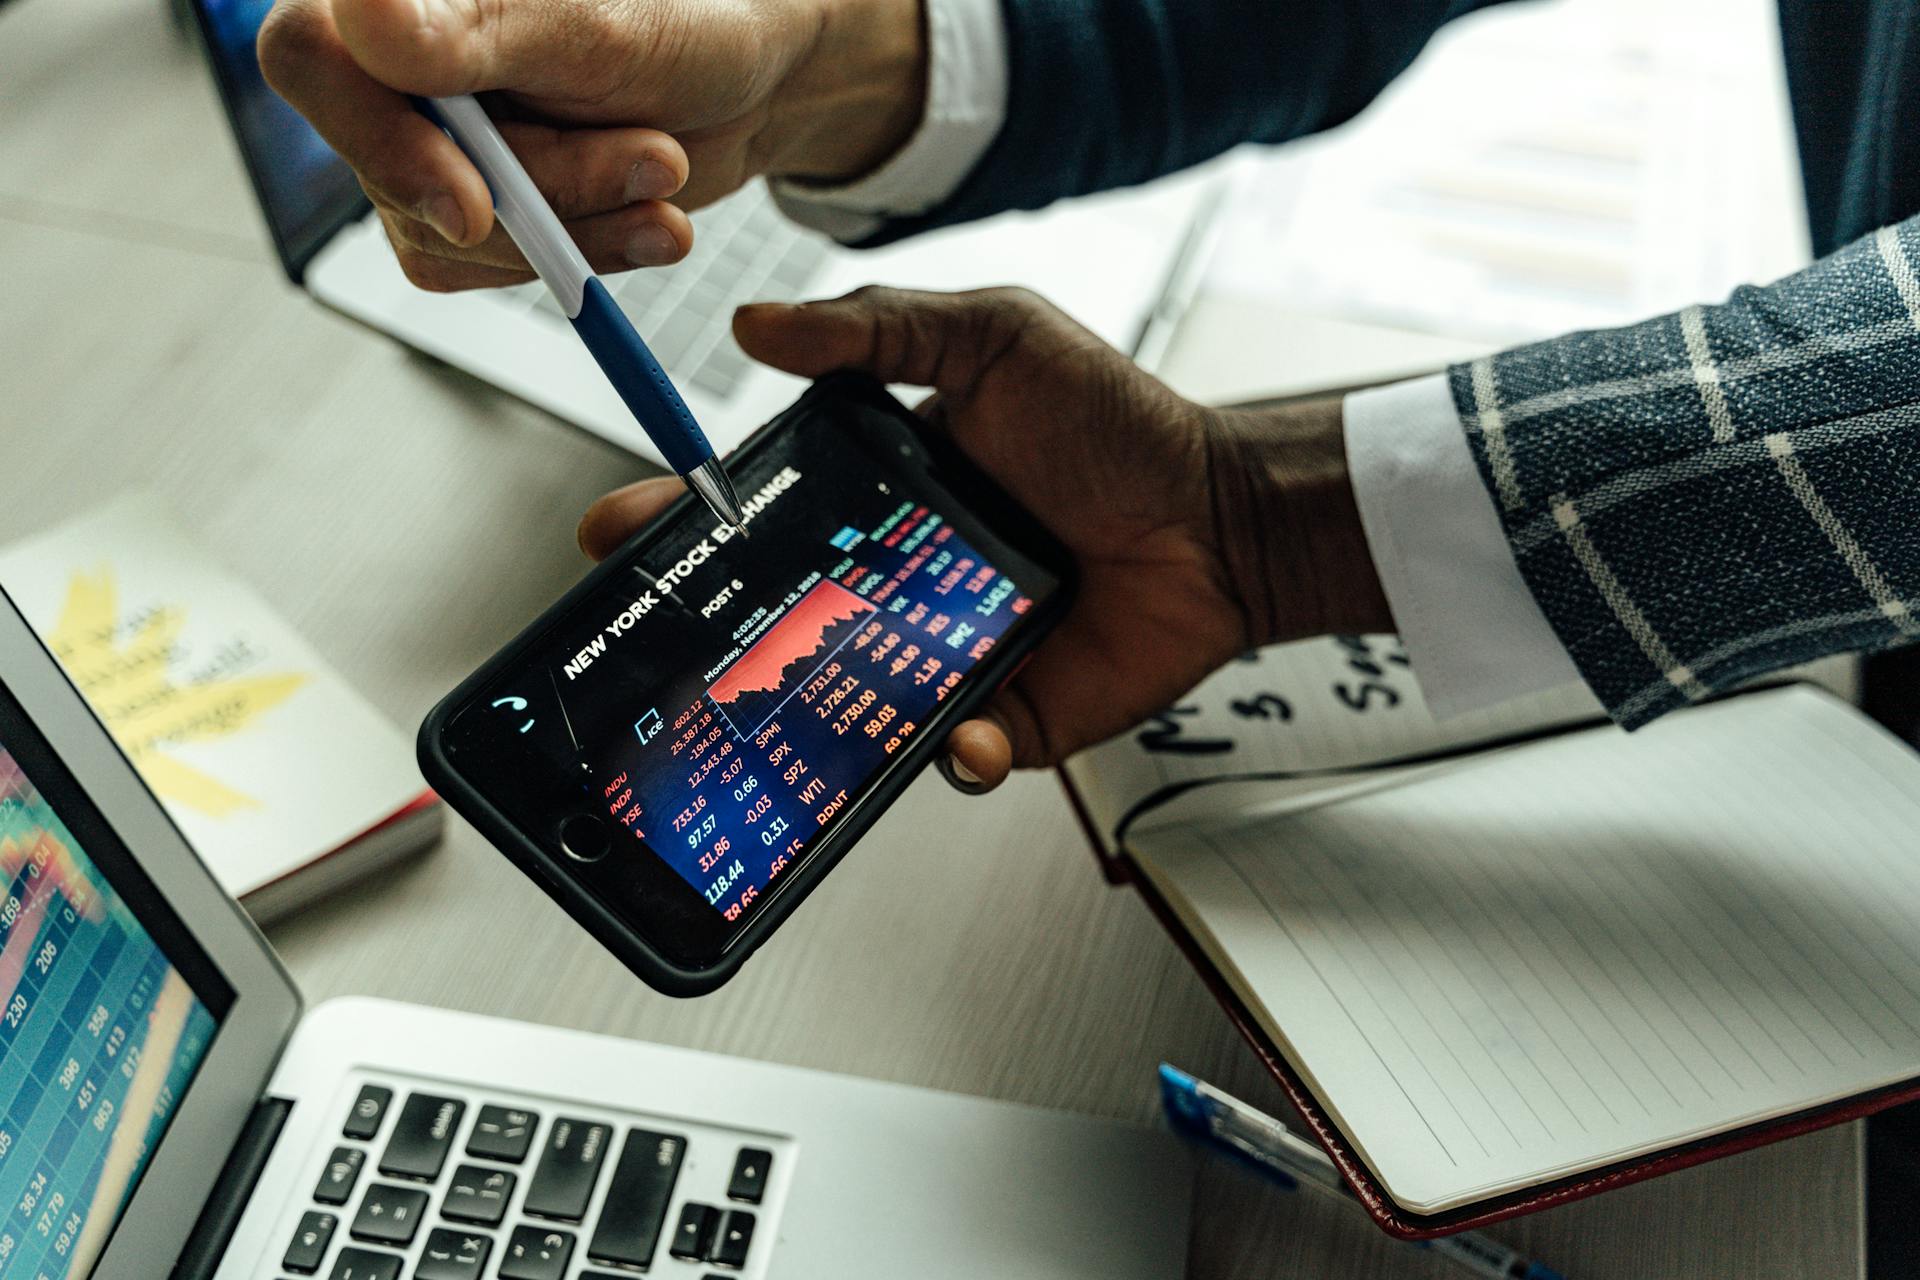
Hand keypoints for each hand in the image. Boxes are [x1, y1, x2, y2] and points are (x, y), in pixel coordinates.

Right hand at [258, 0, 925, 289]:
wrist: (755, 82)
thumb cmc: (684, 21)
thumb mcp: (594, 23)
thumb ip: (476, 29)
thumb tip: (358, 16)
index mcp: (399, 0)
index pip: (308, 58)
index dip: (379, 139)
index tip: (475, 201)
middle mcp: (395, 67)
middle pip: (399, 169)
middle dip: (544, 186)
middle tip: (653, 161)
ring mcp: (431, 144)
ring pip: (456, 237)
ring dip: (580, 225)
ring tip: (665, 169)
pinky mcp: (479, 209)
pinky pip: (502, 270)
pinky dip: (588, 256)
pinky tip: (649, 220)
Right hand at [578, 286, 1392, 791]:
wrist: (1221, 513)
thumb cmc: (1115, 421)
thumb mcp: (991, 335)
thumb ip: (878, 327)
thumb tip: (754, 325)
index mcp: (880, 492)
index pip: (761, 511)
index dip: (684, 523)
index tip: (616, 533)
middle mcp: (897, 579)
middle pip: (782, 619)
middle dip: (711, 640)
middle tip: (661, 652)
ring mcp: (945, 652)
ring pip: (850, 702)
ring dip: (807, 717)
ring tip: (776, 720)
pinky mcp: (1010, 711)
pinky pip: (956, 751)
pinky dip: (955, 751)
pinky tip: (961, 731)